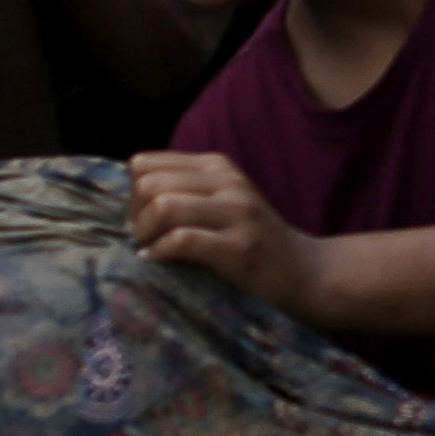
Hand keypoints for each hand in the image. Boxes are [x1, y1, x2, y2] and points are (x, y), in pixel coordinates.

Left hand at [130, 150, 323, 324]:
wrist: (304, 272)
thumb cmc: (253, 239)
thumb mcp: (223, 200)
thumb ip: (185, 190)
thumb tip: (131, 196)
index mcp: (218, 166)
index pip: (146, 164)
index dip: (133, 193)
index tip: (142, 218)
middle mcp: (228, 182)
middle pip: (150, 184)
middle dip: (135, 214)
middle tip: (143, 238)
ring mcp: (236, 213)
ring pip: (164, 207)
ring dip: (145, 233)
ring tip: (150, 249)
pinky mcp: (239, 247)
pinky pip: (182, 240)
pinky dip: (160, 253)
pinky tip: (159, 261)